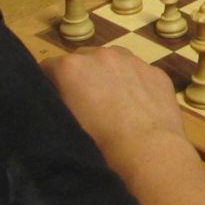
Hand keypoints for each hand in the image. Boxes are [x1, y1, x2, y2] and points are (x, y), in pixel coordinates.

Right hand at [41, 46, 182, 178]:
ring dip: (108, 74)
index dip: (50, 85)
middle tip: (86, 103)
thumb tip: (58, 99)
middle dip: (81, 76)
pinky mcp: (156, 71)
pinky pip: (139, 72)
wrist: (149, 150)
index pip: (48, 68)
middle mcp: (101, 54)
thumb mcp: (64, 124)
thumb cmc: (99, 143)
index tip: (56, 101)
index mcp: (72, 67)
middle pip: (82, 59)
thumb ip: (55, 103)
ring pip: (113, 61)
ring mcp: (133, 59)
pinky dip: (135, 82)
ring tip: (114, 103)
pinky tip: (139, 105)